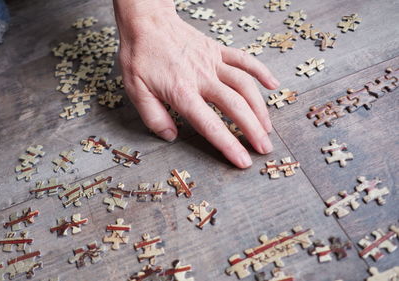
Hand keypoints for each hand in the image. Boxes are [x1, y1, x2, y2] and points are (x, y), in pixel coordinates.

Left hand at [113, 0, 279, 167]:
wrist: (146, 22)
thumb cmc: (140, 56)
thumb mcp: (136, 91)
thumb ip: (154, 117)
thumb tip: (171, 136)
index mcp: (182, 92)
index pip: (211, 125)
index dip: (229, 145)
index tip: (243, 161)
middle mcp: (203, 78)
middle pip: (235, 107)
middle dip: (253, 131)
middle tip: (265, 149)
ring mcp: (213, 62)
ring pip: (245, 85)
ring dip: (259, 108)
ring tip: (267, 128)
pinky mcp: (217, 50)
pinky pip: (244, 59)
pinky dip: (261, 71)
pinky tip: (273, 84)